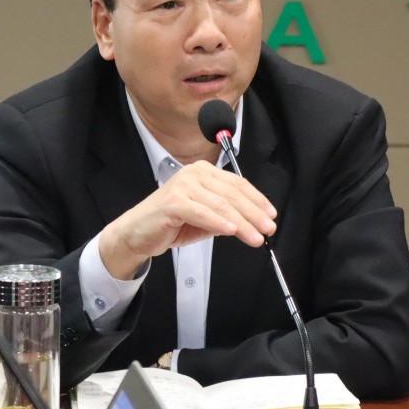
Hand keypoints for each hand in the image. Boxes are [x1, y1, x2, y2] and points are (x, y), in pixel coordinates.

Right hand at [99, 161, 276, 278]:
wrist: (137, 233)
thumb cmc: (170, 223)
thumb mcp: (205, 218)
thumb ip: (225, 215)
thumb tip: (253, 221)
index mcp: (203, 172)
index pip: (237, 184)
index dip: (257, 200)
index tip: (271, 215)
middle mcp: (194, 174)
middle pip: (232, 194)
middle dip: (254, 213)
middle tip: (268, 228)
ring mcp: (183, 186)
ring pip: (221, 205)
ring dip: (242, 223)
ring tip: (256, 236)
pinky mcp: (174, 202)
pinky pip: (203, 213)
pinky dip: (219, 223)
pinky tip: (233, 231)